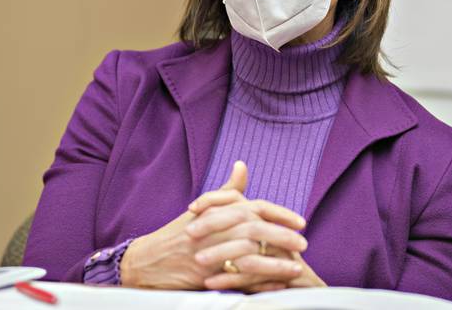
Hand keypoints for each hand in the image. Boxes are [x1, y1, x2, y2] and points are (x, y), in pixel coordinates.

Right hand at [119, 161, 305, 290]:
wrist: (148, 260)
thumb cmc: (179, 233)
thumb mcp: (203, 208)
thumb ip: (228, 190)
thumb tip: (242, 165)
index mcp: (219, 211)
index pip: (255, 208)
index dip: (280, 214)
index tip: (300, 222)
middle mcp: (216, 229)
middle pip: (255, 230)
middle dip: (282, 237)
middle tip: (303, 244)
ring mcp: (210, 252)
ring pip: (248, 257)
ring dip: (274, 264)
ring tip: (295, 269)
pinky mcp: (205, 275)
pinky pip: (236, 280)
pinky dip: (258, 284)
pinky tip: (276, 286)